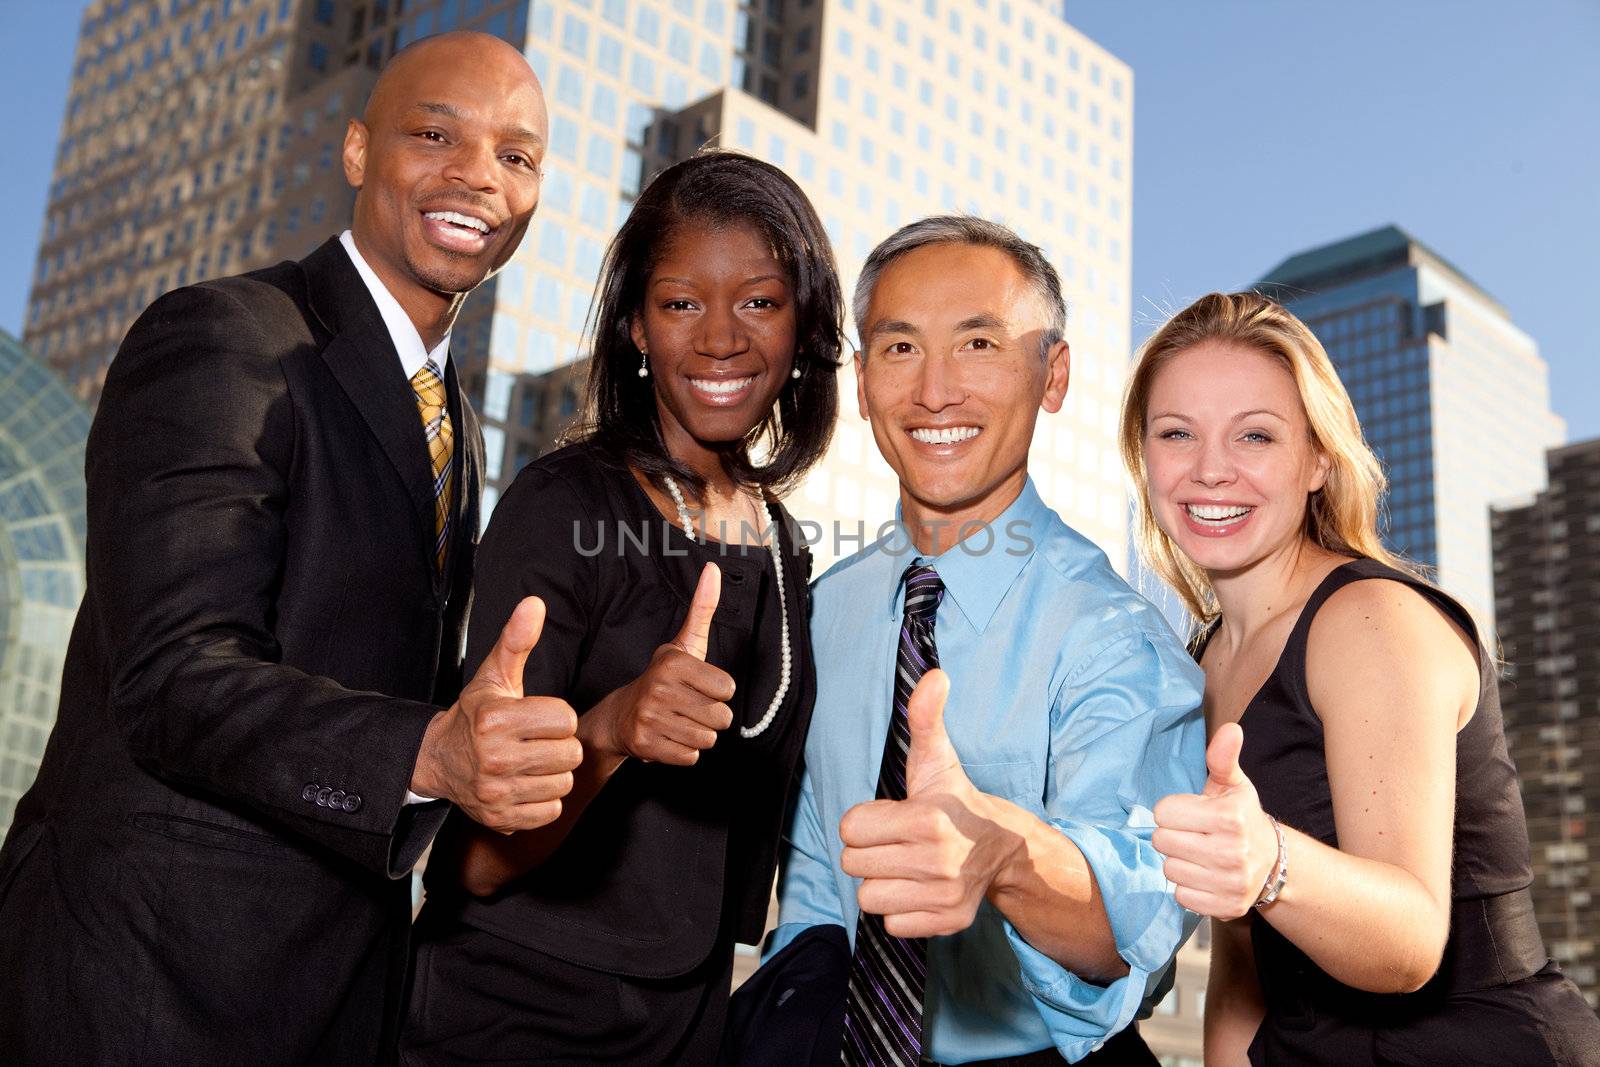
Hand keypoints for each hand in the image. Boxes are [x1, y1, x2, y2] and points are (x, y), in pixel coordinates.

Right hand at [411, 597, 582, 832]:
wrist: (438, 760)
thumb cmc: (475, 715)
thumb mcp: (494, 676)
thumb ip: (516, 640)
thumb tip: (535, 603)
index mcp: (495, 719)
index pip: (566, 719)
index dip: (557, 717)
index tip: (537, 717)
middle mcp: (493, 758)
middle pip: (569, 754)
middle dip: (559, 745)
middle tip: (536, 741)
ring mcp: (496, 792)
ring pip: (564, 783)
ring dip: (554, 773)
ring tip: (532, 762)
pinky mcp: (500, 819)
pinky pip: (551, 811)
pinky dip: (544, 800)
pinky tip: (526, 784)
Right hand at [583, 563, 734, 766]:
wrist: (619, 717)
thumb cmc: (662, 679)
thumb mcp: (683, 645)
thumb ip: (702, 609)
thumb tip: (714, 569)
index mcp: (674, 663)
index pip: (728, 690)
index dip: (718, 691)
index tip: (698, 686)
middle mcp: (659, 688)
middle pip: (721, 718)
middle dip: (710, 716)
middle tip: (687, 707)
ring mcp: (650, 718)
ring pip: (707, 739)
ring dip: (698, 735)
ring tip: (677, 721)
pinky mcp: (646, 746)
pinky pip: (691, 757)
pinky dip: (684, 752)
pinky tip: (668, 737)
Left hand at [838, 669, 1015, 937]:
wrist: (1004, 849)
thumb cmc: (956, 801)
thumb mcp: (938, 759)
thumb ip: (926, 718)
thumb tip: (935, 676)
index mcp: (927, 819)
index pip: (849, 829)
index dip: (863, 822)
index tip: (889, 818)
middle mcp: (937, 861)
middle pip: (853, 864)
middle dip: (869, 851)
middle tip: (896, 842)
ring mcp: (944, 895)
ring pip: (868, 897)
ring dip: (881, 883)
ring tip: (905, 866)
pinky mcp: (948, 922)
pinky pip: (890, 924)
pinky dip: (900, 910)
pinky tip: (918, 889)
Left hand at [1152, 723, 1279, 917]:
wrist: (1274, 863)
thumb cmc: (1242, 817)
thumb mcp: (1233, 785)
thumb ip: (1223, 757)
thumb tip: (1230, 729)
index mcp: (1230, 816)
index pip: (1163, 812)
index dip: (1172, 810)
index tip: (1190, 813)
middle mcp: (1232, 851)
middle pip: (1161, 841)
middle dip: (1173, 835)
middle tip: (1193, 834)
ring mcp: (1230, 882)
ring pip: (1169, 869)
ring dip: (1178, 861)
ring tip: (1198, 854)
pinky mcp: (1226, 907)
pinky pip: (1181, 895)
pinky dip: (1187, 886)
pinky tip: (1203, 875)